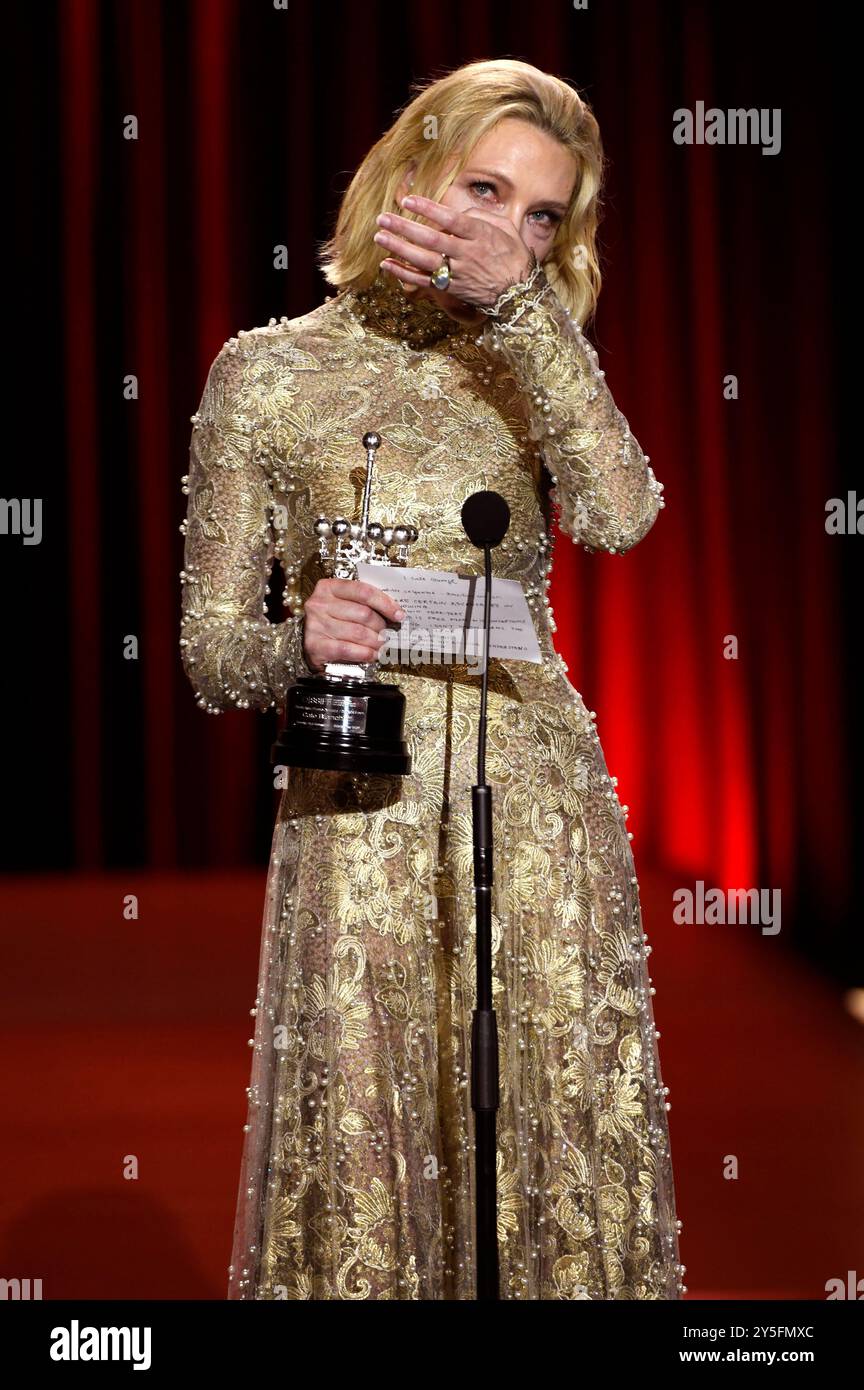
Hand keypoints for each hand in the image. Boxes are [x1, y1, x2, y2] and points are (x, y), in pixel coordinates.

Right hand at [301, 577, 404, 671]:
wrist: (303, 640)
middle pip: (363, 614)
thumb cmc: (329, 621)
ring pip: (358, 633)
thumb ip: (362, 604)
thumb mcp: (342, 605)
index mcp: (329, 587)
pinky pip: (348, 649)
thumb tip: (393, 613)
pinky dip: (365, 653)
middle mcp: (320, 604)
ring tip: (382, 646)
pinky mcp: (315, 645)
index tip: (399, 614)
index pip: (363, 592)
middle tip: (387, 635)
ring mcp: (316, 625)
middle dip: (381, 627)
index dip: (385, 603)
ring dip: (376, 642)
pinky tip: (372, 655)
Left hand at [373, 194, 535, 308]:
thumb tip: (459, 211)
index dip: (428, 210)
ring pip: (424, 261)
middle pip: (431, 240)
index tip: (407, 200)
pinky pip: (424, 281)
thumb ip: (481, 216)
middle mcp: (467, 254)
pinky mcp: (452, 289)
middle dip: (405, 228)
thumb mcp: (505, 228)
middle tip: (383, 218)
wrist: (519, 295)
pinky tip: (387, 264)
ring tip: (379, 236)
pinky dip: (404, 273)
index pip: (451, 219)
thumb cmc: (513, 256)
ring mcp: (458, 273)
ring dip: (399, 248)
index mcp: (480, 235)